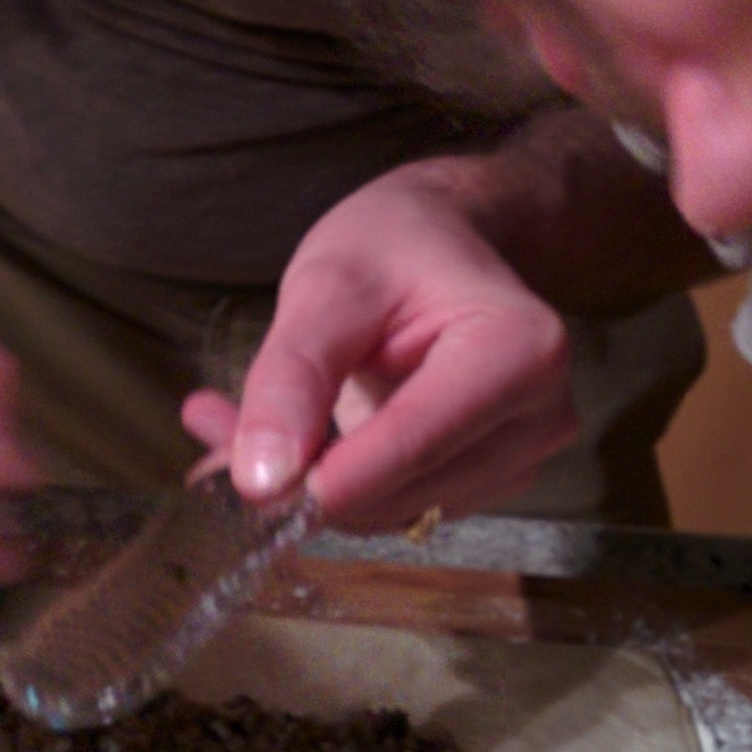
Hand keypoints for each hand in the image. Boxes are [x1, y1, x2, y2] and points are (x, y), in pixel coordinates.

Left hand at [179, 160, 578, 528]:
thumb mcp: (327, 285)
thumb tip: (262, 479)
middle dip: (307, 474)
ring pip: (394, 510)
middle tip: (211, 423)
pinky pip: (397, 506)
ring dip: (309, 482)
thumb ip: (293, 376)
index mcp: (521, 351)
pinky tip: (290, 436)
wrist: (444, 240)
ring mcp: (521, 455)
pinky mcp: (490, 479)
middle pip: (405, 487)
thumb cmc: (395, 245)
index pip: (416, 442)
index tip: (249, 485)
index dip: (330, 477)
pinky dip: (333, 483)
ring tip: (232, 419)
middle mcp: (540, 416)